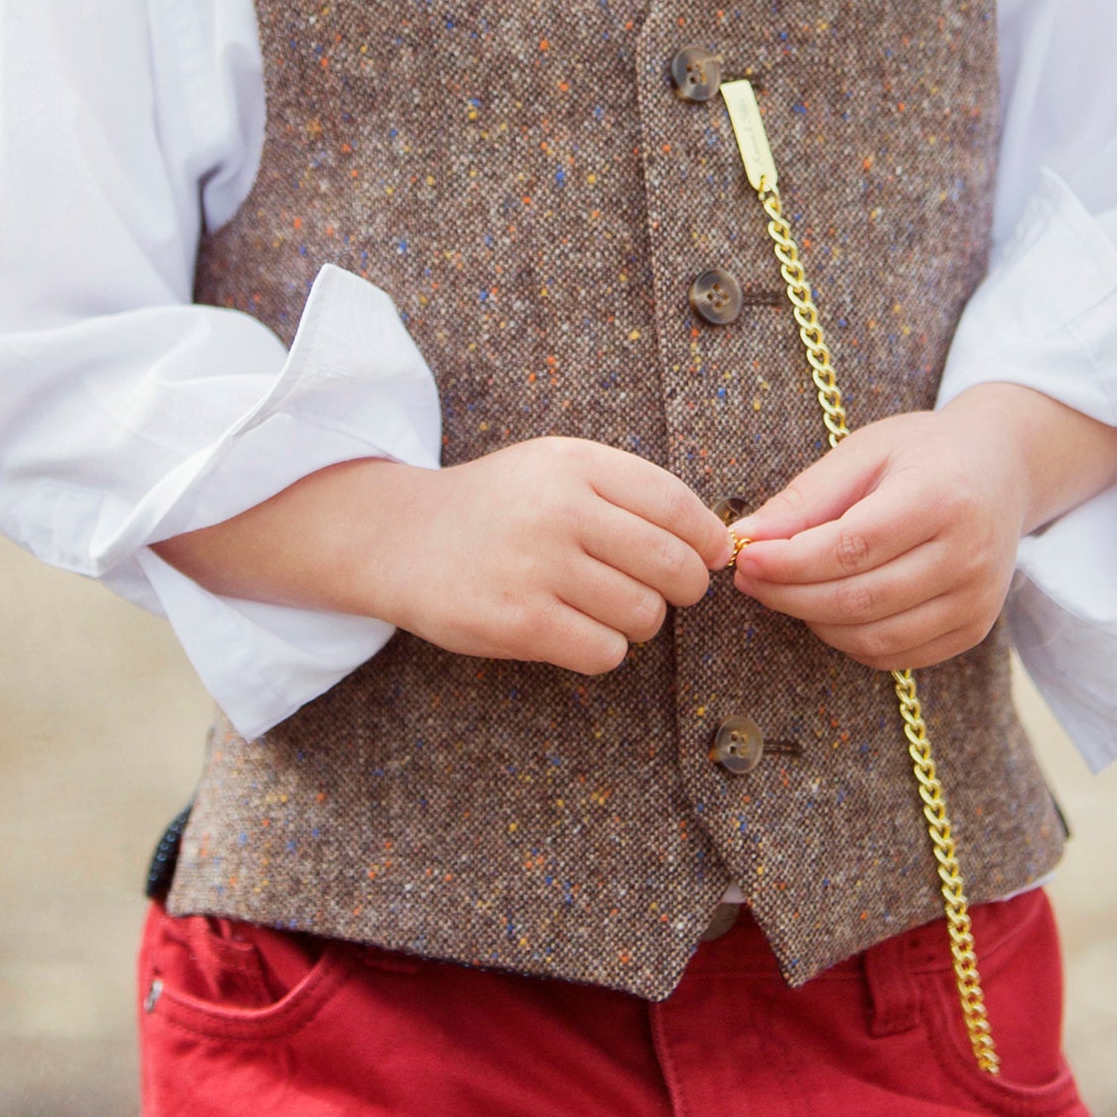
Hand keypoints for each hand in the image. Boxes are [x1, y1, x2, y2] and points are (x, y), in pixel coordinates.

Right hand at [157, 438, 731, 677]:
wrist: (399, 537)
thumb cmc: (497, 505)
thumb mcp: (558, 468)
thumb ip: (631, 492)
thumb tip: (717, 544)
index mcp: (578, 464)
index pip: (679, 507)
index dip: (707, 541)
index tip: (707, 557)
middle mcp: (561, 510)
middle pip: (673, 567)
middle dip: (682, 588)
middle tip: (663, 591)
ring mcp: (538, 567)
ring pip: (644, 615)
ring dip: (638, 621)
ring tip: (604, 607)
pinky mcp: (516, 623)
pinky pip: (604, 652)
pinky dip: (603, 650)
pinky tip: (575, 631)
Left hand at [731, 383, 1116, 671]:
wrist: (1003, 468)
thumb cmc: (925, 453)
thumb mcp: (865, 451)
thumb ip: (807, 498)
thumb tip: (746, 538)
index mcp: (941, 497)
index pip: (852, 547)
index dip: (791, 562)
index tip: (746, 558)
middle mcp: (968, 554)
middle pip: (860, 599)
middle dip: (791, 596)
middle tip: (751, 579)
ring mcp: (977, 599)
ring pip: (875, 638)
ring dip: (814, 623)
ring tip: (783, 592)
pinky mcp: (974, 628)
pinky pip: (897, 656)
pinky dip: (850, 641)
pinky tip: (826, 610)